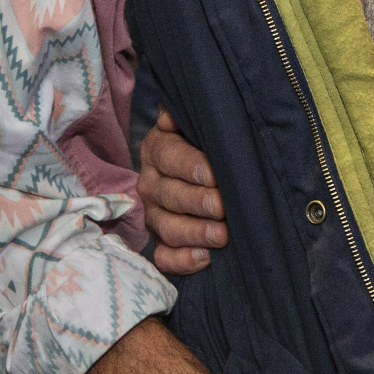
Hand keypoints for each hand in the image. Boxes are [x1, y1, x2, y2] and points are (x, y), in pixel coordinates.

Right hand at [139, 107, 226, 275]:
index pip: (169, 156)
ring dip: (195, 233)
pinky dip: (182, 260)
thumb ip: (187, 115)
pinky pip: (163, 256)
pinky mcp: (160, 239)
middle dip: (197, 202)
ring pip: (166, 227)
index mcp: (158, 148)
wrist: (205, 163)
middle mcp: (150, 182)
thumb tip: (170, 112)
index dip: (191, 166)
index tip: (215, 175)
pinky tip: (205, 258)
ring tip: (223, 236)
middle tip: (223, 207)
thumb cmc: (210, 139)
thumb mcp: (200, 122)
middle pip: (169, 195)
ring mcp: (153, 213)